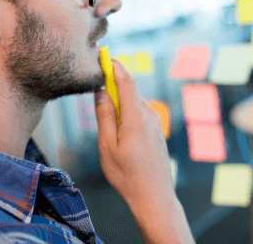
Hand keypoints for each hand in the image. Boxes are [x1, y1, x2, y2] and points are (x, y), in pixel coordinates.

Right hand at [94, 59, 175, 208]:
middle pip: (129, 90)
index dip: (114, 66)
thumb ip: (104, 115)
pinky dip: (126, 111)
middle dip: (112, 86)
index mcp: (136, 117)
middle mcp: (149, 114)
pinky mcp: (156, 129)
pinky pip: (139, 112)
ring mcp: (155, 121)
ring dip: (118, 102)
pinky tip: (119, 132)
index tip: (103, 56)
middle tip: (95, 92)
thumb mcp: (108, 146)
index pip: (126, 81)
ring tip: (106, 125)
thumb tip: (101, 91)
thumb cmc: (127, 174)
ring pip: (133, 102)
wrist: (154, 195)